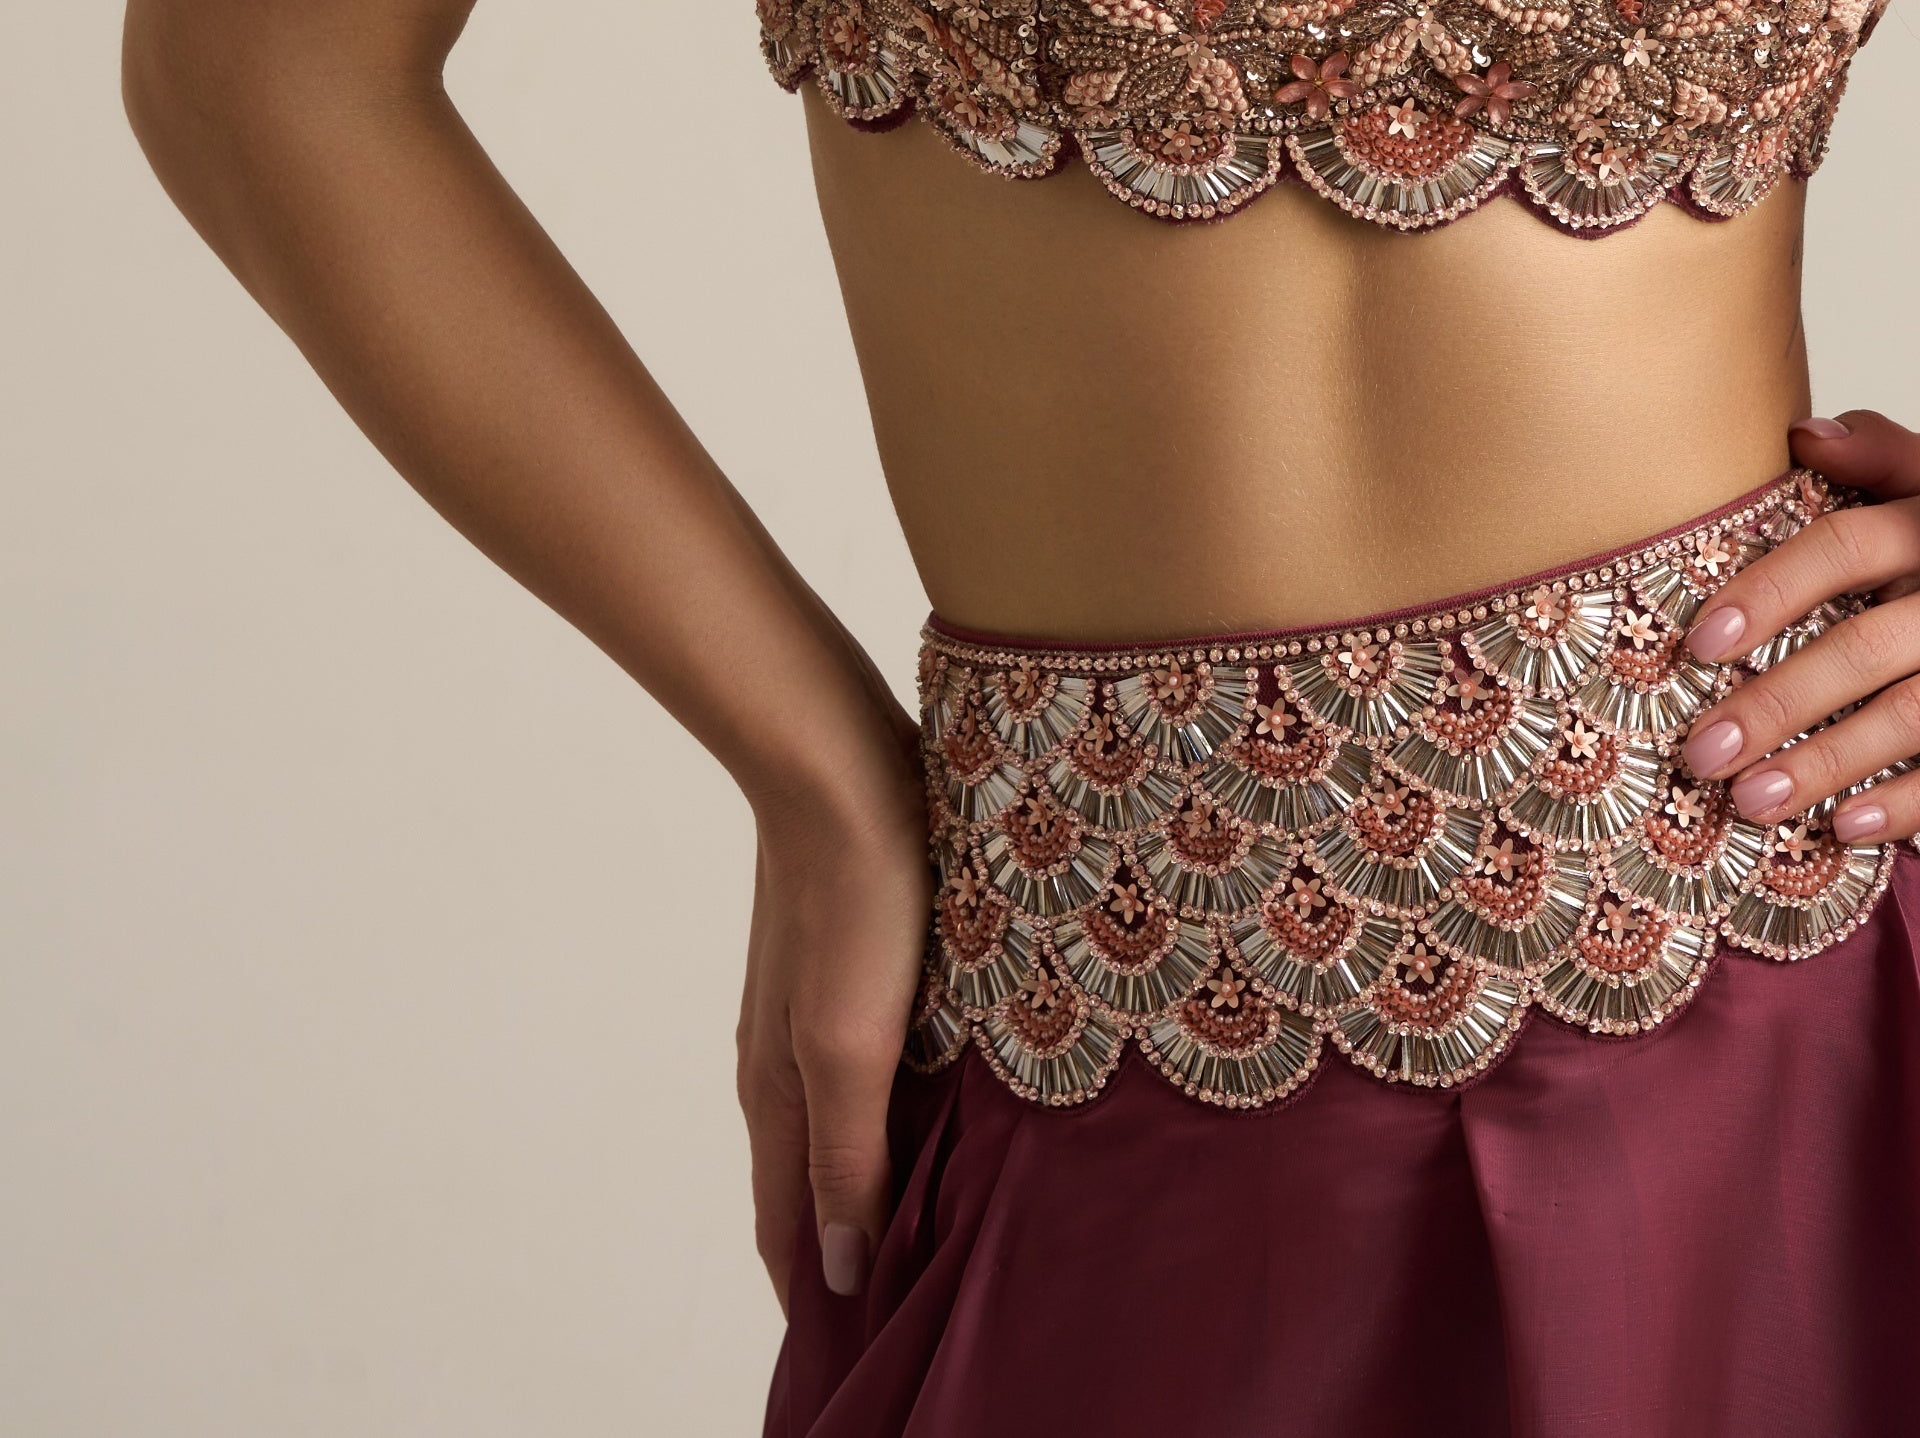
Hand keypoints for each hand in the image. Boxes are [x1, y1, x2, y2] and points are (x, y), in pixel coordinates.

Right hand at [736, 729, 932, 1310]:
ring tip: (932, 1221)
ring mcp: (814, 1005)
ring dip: (875, 1177)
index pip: (787, 1225)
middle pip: (810, 1181)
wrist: (840, 764)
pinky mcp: (851, 957)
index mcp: (777, 1091)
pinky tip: (944, 1105)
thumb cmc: (856, 900)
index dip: (814, 1294)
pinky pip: (870, 1061)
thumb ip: (845, 1152)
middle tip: (900, 1302)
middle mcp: (784, 1058)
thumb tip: (832, 1266)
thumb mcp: (852, 1042)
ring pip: (843, 1119)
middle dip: (844, 1248)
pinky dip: (897, 1107)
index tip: (850, 1354)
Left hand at [1676, 409, 1919, 844]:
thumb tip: (1799, 435)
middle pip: (1861, 650)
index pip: (1840, 549)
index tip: (1701, 643)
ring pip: (1906, 720)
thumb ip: (1873, 448)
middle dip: (1774, 704)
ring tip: (1751, 801)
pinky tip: (1845, 827)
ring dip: (1824, 763)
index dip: (1767, 591)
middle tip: (1702, 752)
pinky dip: (1908, 804)